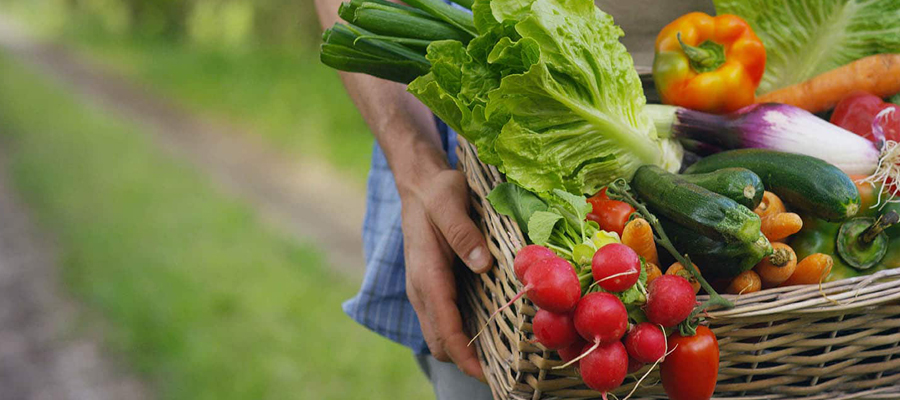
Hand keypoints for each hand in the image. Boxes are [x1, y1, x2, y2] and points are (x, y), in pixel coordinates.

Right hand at [400, 167, 492, 379]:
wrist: (419, 183)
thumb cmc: (437, 190)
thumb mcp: (449, 201)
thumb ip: (462, 232)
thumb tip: (482, 264)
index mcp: (426, 274)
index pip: (444, 328)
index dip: (465, 356)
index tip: (488, 375)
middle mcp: (421, 289)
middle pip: (440, 342)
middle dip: (467, 362)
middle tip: (506, 370)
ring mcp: (425, 290)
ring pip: (441, 335)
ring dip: (466, 351)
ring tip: (503, 358)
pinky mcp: (432, 287)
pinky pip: (445, 320)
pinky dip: (463, 335)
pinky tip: (491, 331)